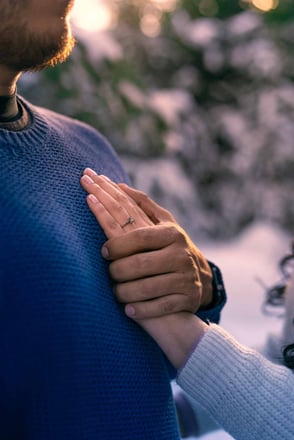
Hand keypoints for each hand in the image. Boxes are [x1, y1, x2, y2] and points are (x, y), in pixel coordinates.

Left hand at [80, 169, 212, 318]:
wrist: (200, 278)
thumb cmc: (171, 247)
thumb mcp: (163, 224)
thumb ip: (141, 205)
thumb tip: (117, 185)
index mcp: (171, 234)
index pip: (138, 236)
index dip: (117, 244)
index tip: (103, 251)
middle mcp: (180, 255)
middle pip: (139, 264)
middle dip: (117, 270)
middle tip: (109, 273)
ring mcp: (185, 279)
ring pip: (145, 289)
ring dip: (124, 292)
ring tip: (115, 292)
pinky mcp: (186, 300)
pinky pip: (158, 308)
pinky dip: (141, 310)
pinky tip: (128, 310)